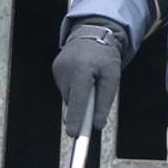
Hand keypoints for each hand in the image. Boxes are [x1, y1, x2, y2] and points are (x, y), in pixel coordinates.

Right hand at [52, 19, 125, 135]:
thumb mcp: (112, 76)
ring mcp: (58, 69)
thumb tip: (97, 125)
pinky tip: (82, 76)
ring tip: (90, 81)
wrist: (92, 32)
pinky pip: (66, 87)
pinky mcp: (55, 69)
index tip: (74, 135)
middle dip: (82, 108)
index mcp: (81, 70)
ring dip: (79, 96)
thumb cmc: (105, 56)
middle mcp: (66, 70)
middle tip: (92, 112)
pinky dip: (74, 88)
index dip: (76, 119)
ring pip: (69, 96)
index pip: (78, 100)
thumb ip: (105, 101)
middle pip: (73, 101)